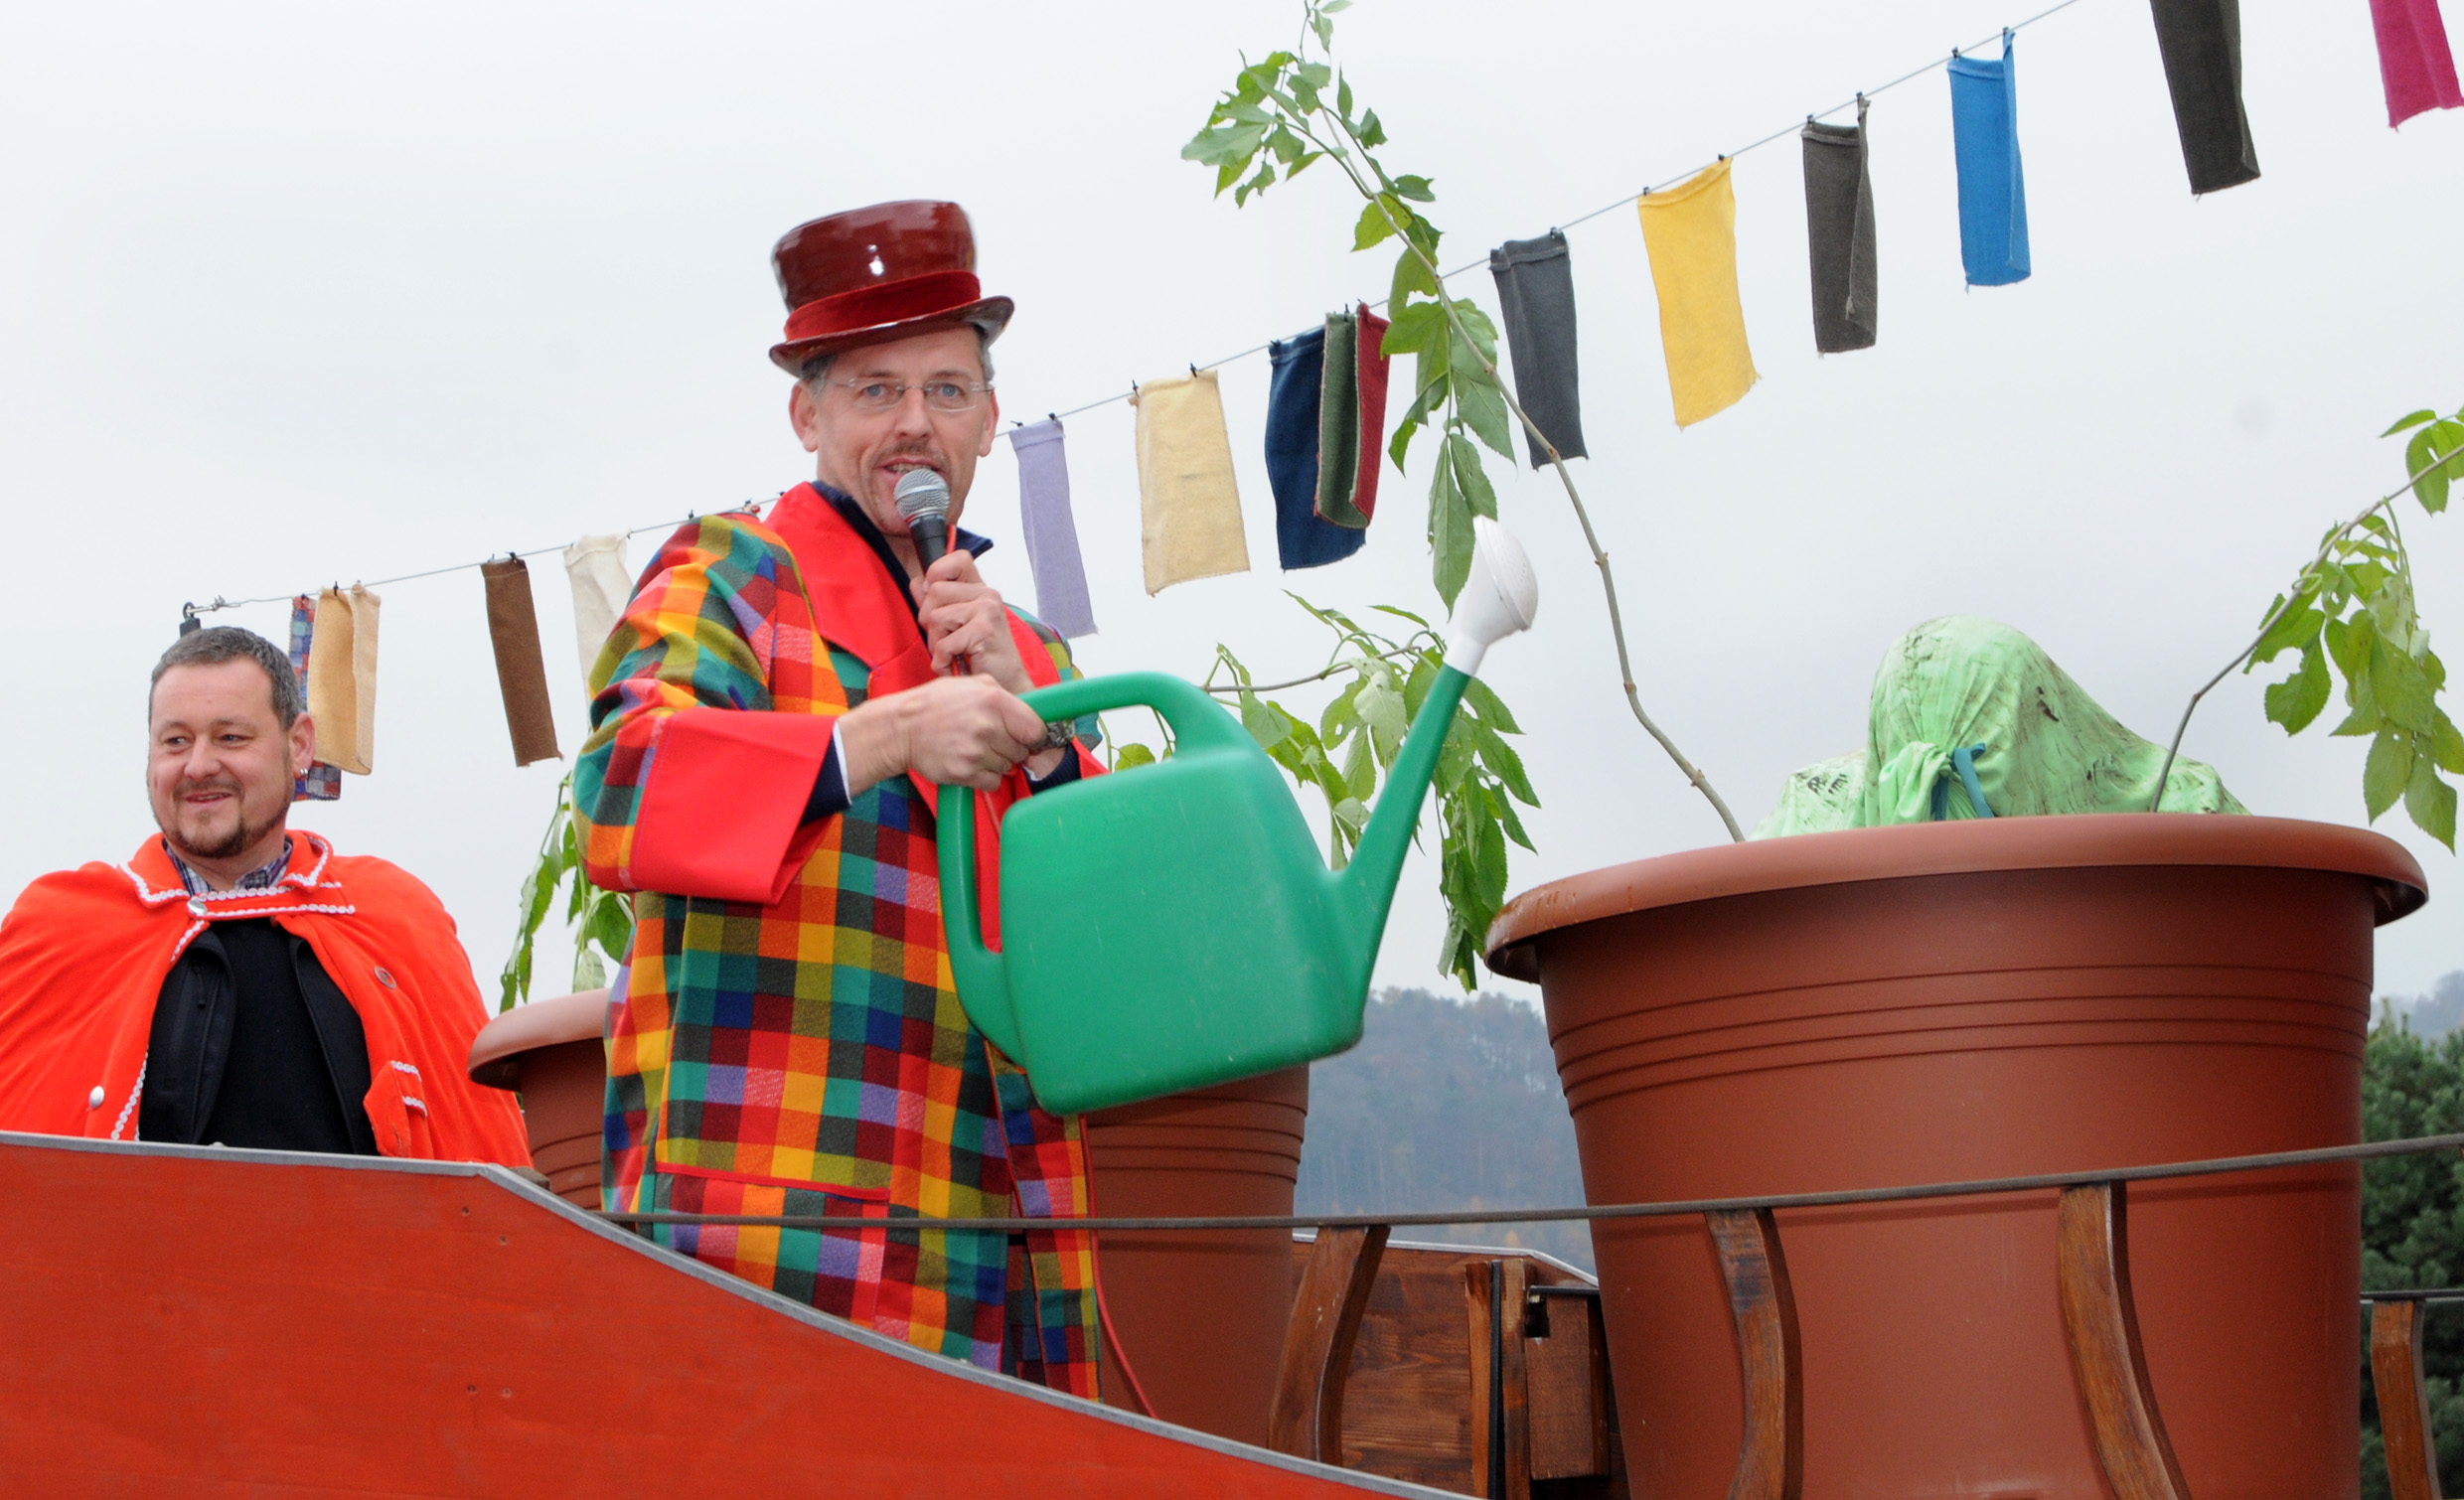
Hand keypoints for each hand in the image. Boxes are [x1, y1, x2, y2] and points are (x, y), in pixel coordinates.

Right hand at [839, 675, 1044, 791]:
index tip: (1027, 737)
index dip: (1033, 735)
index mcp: (994, 700)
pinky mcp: (965, 772)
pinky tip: (971, 763)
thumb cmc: (936, 703)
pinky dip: (986, 777)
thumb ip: (1002, 695)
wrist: (902, 727)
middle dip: (1011, 747)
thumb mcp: (971, 684)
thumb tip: (1029, 712)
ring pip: (1007, 767)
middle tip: (991, 740)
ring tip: (975, 748)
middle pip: (1021, 750)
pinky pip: (993, 782)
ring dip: (996, 761)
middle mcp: (988, 726)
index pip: (1035, 729)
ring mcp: (976, 752)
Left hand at [913, 552, 1031, 692]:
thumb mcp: (952, 627)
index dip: (937, 573)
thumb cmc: (979, 660)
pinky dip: (943, 662)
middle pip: (933, 591)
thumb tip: (915, 581)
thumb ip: (935, 603)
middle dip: (930, 622)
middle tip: (949, 641)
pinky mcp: (984, 629)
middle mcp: (986, 594)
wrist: (1006, 688)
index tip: (938, 602)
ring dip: (937, 645)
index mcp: (980, 589)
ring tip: (955, 655)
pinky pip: (943, 643)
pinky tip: (958, 667)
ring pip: (934, 617)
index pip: (956, 559)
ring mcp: (987, 609)